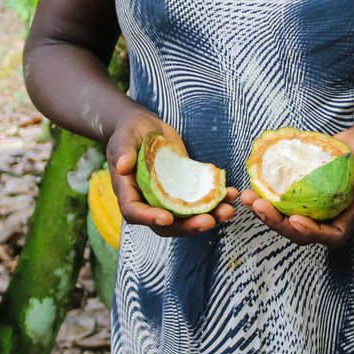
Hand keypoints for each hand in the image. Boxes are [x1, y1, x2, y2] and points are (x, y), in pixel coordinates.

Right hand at [106, 113, 235, 236]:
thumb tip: (122, 166)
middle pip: (166, 224)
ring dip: (208, 217)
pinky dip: (216, 201)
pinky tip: (231, 194)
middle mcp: (148, 201)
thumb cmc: (130, 131)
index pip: (135, 212)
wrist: (146, 128)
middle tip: (209, 221)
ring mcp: (168, 198)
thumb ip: (123, 150)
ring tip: (228, 211)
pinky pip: (199, 202)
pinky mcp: (184, 191)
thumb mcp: (124, 137)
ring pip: (186, 217)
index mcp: (128, 191)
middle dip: (188, 226)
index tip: (167, 219)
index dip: (149, 218)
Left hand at [240, 122, 353, 248]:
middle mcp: (329, 218)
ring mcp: (314, 210)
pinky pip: (282, 205)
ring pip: (287, 221)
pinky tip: (250, 190)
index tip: (295, 219)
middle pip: (302, 233)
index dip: (312, 233)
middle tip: (259, 206)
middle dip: (278, 224)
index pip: (331, 235)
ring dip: (266, 214)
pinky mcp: (302, 198)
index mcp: (349, 217)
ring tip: (248, 198)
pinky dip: (266, 200)